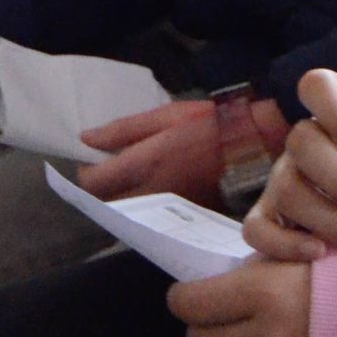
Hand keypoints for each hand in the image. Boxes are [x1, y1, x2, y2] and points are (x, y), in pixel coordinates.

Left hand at [79, 94, 287, 202]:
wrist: (251, 145)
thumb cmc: (207, 124)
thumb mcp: (163, 116)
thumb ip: (122, 130)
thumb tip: (86, 139)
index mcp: (145, 163)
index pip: (95, 183)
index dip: (85, 174)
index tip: (90, 164)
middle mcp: (152, 193)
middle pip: (108, 204)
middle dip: (101, 192)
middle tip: (107, 175)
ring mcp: (169, 209)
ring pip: (129, 215)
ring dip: (120, 203)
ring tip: (127, 185)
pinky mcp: (185, 217)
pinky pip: (152, 219)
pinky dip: (143, 210)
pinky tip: (149, 195)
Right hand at [243, 66, 336, 261]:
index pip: (318, 86)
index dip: (336, 111)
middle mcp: (305, 141)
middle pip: (301, 143)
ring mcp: (284, 180)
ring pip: (286, 190)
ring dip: (329, 219)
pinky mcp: (274, 219)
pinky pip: (258, 228)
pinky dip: (283, 243)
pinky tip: (319, 254)